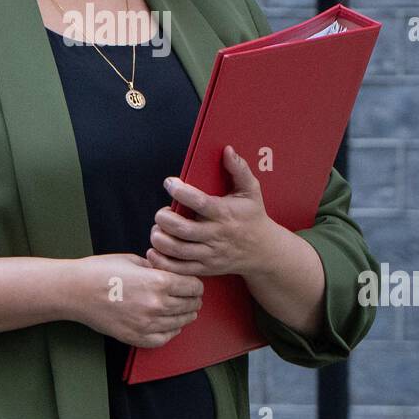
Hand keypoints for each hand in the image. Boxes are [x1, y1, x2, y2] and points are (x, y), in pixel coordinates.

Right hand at [68, 253, 203, 347]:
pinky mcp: (136, 337)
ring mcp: (147, 324)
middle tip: (191, 297)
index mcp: (159, 282)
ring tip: (183, 310)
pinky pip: (164, 338)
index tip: (193, 284)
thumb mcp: (134, 260)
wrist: (76, 291)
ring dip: (185, 316)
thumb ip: (157, 268)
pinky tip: (170, 325)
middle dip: (192, 299)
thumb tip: (171, 273)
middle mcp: (157, 305)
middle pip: (190, 305)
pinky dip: (171, 332)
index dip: (196, 284)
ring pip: (181, 323)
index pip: (194, 287)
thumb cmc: (101, 271)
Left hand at [147, 144, 283, 278]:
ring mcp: (210, 254)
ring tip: (158, 229)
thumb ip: (239, 169)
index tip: (169, 183)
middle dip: (164, 218)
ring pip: (177, 250)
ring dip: (160, 239)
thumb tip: (227, 149)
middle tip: (162, 212)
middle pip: (182, 229)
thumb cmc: (253, 216)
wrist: (263, 251)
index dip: (180, 191)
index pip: (199, 202)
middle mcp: (216, 235)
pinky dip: (162, 261)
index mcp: (225, 213)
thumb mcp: (251, 190)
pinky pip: (179, 269)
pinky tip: (155, 250)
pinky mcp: (205, 268)